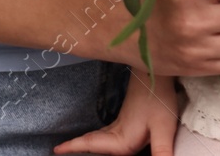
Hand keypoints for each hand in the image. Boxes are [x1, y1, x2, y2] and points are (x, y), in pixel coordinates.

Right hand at [55, 69, 178, 154]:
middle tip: (60, 149)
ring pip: (98, 136)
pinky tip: (103, 136)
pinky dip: (97, 136)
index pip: (92, 145)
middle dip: (76, 146)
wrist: (156, 71)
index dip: (74, 148)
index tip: (56, 149)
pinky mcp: (128, 117)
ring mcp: (121, 122)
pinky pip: (107, 131)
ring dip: (86, 142)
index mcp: (122, 138)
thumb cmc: (159, 98)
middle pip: (91, 141)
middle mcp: (118, 131)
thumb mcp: (163, 128)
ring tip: (76, 146)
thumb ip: (161, 151)